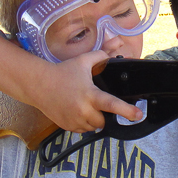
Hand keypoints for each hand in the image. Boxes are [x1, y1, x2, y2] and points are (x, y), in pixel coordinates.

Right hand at [27, 50, 142, 132]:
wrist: (38, 84)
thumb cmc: (62, 72)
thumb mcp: (83, 61)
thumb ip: (101, 55)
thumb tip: (115, 47)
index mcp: (90, 94)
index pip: (112, 104)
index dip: (127, 111)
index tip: (138, 115)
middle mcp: (83, 110)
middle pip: (103, 121)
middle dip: (103, 114)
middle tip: (95, 103)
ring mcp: (74, 120)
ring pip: (93, 127)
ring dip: (93, 120)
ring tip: (84, 106)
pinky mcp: (66, 126)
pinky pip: (82, 130)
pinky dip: (83, 123)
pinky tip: (76, 111)